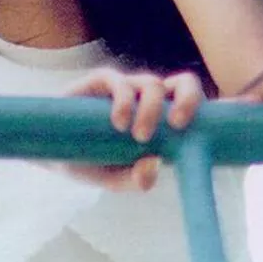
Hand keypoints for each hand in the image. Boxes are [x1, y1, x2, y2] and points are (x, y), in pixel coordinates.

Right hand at [60, 67, 202, 190]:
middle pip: (181, 84)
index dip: (209, 103)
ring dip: (151, 109)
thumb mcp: (113, 179)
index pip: (192, 101)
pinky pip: (119, 81)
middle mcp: (147, 99)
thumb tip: (153, 166)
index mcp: (161, 118)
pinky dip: (125, 100)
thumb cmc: (88, 163)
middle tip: (179, 124)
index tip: (213, 119)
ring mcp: (125, 88)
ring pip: (152, 84)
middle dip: (188, 99)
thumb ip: (135, 179)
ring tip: (137, 136)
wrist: (49, 154)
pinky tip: (119, 121)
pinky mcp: (100, 82)